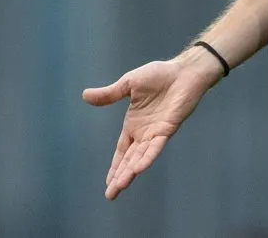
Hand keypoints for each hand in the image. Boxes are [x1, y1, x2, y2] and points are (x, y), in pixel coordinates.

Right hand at [82, 49, 221, 199]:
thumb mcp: (128, 84)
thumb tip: (84, 95)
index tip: (108, 184)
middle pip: (129, 160)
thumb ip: (109, 94)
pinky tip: (138, 169)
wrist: (182, 71)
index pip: (122, 151)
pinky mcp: (167, 129)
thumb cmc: (159, 75)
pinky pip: (156, 147)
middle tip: (110, 195)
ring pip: (141, 157)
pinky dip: (147, 157)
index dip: (115, 167)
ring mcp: (156, 133)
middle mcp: (144, 133)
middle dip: (120, 177)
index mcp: (134, 124)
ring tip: (119, 187)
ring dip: (130, 172)